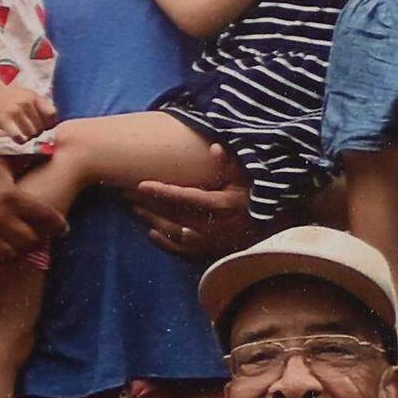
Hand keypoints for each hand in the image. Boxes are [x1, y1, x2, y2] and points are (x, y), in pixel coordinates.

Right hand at [0, 80, 57, 142]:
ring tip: (21, 134)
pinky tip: (16, 137)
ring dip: (28, 137)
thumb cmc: (7, 96)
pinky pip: (20, 137)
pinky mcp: (4, 120)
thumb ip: (39, 105)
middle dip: (36, 133)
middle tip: (28, 132)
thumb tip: (53, 122)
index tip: (43, 126)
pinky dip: (20, 140)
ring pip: (32, 134)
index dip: (49, 124)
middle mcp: (26, 103)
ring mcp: (15, 112)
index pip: (52, 115)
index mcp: (34, 97)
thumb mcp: (25, 95)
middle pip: (41, 127)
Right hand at [0, 154, 66, 264]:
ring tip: (13, 243)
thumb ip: (21, 159)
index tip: (62, 228)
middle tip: (34, 236)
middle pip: (30, 239)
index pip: (45, 217)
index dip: (57, 225)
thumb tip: (48, 147)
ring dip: (13, 249)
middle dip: (34, 238)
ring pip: (10, 253)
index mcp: (10, 196)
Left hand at [127, 144, 252, 258]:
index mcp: (221, 205)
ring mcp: (210, 241)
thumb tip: (213, 147)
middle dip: (148, 203)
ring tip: (133, 208)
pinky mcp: (209, 251)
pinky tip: (151, 233)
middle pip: (173, 213)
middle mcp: (212, 225)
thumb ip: (229, 163)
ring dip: (152, 219)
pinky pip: (183, 249)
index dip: (162, 191)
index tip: (141, 184)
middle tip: (125, 192)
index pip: (185, 197)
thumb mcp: (247, 176)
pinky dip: (166, 242)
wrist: (273, 229)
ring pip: (174, 231)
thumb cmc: (257, 197)